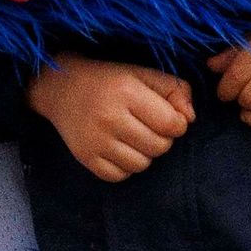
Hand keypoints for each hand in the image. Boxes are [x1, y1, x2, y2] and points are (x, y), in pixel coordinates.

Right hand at [29, 59, 194, 181]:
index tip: (166, 117)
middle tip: (148, 126)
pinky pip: (121, 176)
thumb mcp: (143, 74)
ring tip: (134, 137)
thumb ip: (175, 90)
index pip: (172, 124)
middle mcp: (110, 117)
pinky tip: (119, 149)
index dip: (177, 123)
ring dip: (145, 154)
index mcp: (127, 92)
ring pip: (142, 164)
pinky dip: (125, 166)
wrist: (61, 88)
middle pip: (160, 146)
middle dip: (162, 138)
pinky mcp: (86, 158)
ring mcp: (96, 141)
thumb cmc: (109, 80)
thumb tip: (189, 119)